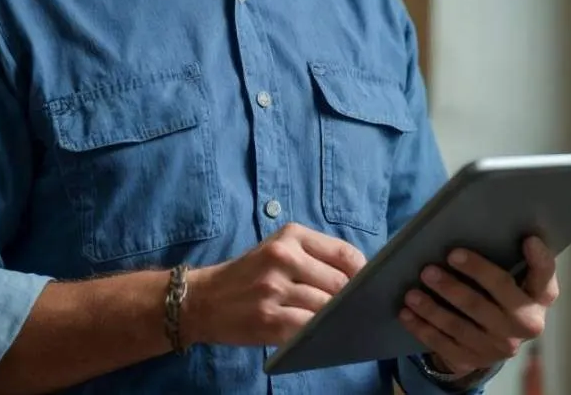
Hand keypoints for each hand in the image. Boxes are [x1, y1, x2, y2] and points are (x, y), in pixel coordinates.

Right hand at [184, 222, 366, 346]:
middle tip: (354, 309)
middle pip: (340, 282)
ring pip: (327, 307)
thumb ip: (314, 258)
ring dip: (336, 318)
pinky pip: (309, 328)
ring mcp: (274, 289)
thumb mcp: (277, 251)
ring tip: (338, 322)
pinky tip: (320, 333)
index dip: (363, 273)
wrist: (202, 300)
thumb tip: (361, 277)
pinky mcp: (269, 320)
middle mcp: (282, 257)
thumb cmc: (247, 276)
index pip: (344, 253)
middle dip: (351, 299)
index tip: (368, 286)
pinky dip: (319, 332)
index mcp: (290, 236)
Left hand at [399, 236, 559, 375]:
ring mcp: (499, 347)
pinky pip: (443, 344)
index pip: (544, 278)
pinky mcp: (474, 359)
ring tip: (412, 292)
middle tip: (429, 269)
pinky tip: (406, 313)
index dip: (539, 260)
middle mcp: (525, 325)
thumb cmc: (504, 294)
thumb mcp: (518, 279)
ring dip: (432, 308)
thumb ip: (513, 259)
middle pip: (486, 303)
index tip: (527, 239)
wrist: (494, 341)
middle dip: (455, 286)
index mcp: (540, 299)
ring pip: (460, 326)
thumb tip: (496, 227)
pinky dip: (422, 328)